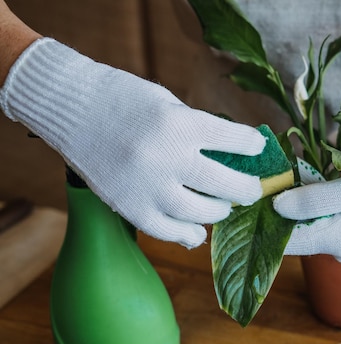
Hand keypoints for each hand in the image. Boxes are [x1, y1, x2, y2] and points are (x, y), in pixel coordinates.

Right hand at [0, 38, 265, 247]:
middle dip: (246, 190)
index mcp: (179, 124)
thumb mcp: (168, 104)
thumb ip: (197, 130)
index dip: (250, 146)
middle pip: (224, 185)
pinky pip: (167, 231)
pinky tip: (196, 232)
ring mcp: (147, 187)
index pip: (232, 140)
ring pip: (200, 214)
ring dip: (218, 212)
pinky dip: (186, 234)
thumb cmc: (123, 100)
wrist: (70, 108)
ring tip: (221, 207)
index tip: (257, 149)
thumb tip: (230, 157)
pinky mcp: (129, 207)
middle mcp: (166, 158)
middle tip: (252, 191)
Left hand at [273, 151, 340, 263]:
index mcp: (338, 245)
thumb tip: (275, 207)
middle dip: (279, 207)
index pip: (287, 241)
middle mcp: (338, 249)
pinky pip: (322, 215)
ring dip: (295, 201)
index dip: (264, 221)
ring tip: (285, 176)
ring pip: (307, 221)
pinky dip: (312, 199)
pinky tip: (308, 181)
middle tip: (266, 178)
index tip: (247, 199)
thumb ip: (313, 200)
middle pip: (295, 232)